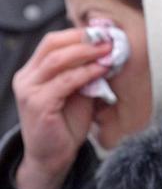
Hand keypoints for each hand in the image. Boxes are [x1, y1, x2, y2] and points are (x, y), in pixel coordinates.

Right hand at [13, 28, 110, 188]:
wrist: (53, 156)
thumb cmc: (67, 123)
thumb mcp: (79, 91)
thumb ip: (87, 72)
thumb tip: (108, 49)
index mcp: (33, 71)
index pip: (53, 41)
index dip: (79, 34)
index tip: (105, 32)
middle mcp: (26, 77)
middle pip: (53, 45)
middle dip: (84, 39)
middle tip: (109, 38)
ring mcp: (29, 90)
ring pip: (58, 60)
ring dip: (87, 53)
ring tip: (108, 51)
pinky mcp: (37, 104)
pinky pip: (64, 82)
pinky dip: (86, 73)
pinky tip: (102, 70)